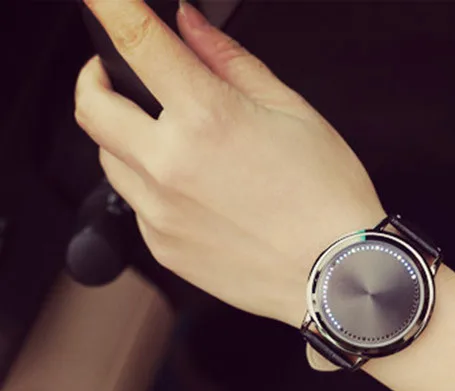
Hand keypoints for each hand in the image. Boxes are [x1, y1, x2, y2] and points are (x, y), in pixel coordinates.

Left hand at [74, 0, 384, 325]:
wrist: (340, 275)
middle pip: (90, 106)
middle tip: (116, 76)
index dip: (109, 5)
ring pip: (108, 158)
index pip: (136, 41)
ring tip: (169, 140)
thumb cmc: (328, 197)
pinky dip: (150, 186)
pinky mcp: (163, 247)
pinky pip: (136, 205)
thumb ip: (230, 62)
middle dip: (95, 79)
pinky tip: (192, 190)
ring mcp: (161, 211)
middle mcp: (170, 164)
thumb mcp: (291, 111)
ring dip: (124, 136)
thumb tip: (190, 27)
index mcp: (206, 117)